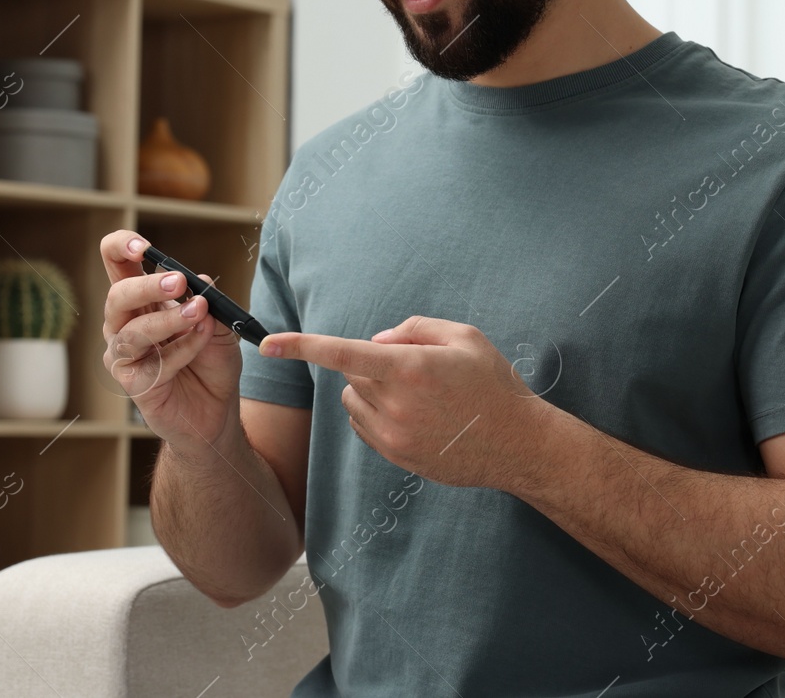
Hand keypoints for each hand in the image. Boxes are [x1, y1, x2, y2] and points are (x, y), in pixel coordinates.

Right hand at [99, 230, 239, 451]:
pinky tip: (204, 341)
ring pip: (133, 331)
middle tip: (177, 281)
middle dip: (145, 285)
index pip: (117, 263)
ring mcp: (125, 355)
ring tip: (200, 312)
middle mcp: (124, 324)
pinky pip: (155, 361)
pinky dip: (183, 348)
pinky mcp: (133, 383)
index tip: (141, 246)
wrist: (217, 412)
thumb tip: (199, 280)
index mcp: (140, 300)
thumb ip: (209, 302)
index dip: (120, 247)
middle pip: (117, 295)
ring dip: (169, 320)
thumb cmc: (211, 364)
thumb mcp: (219, 325)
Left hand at [258, 315, 550, 487]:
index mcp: (410, 368)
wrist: (518, 444)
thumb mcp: (463, 337)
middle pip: (352, 374)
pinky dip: (377, 415)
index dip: (302, 346)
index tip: (267, 344)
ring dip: (370, 391)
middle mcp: (396, 404)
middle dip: (370, 364)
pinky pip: (364, 427)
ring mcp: (394, 435)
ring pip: (354, 402)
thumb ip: (413, 329)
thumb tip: (374, 341)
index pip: (344, 353)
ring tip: (417, 395)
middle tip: (411, 367)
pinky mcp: (396, 456)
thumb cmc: (493, 384)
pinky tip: (415, 415)